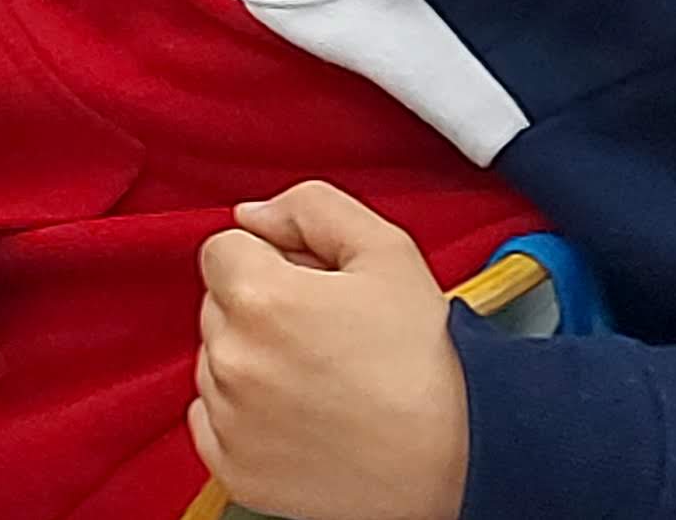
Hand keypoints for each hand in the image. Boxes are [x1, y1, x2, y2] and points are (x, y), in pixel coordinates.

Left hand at [191, 182, 470, 519]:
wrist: (464, 457)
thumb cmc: (431, 362)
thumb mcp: (388, 251)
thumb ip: (312, 207)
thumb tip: (254, 215)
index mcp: (261, 298)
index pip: (223, 248)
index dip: (270, 257)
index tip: (308, 284)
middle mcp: (233, 359)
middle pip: (219, 304)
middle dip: (261, 306)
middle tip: (326, 331)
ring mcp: (230, 419)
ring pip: (217, 360)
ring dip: (253, 359)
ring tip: (323, 377)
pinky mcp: (235, 468)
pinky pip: (211, 419)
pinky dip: (244, 415)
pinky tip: (300, 413)